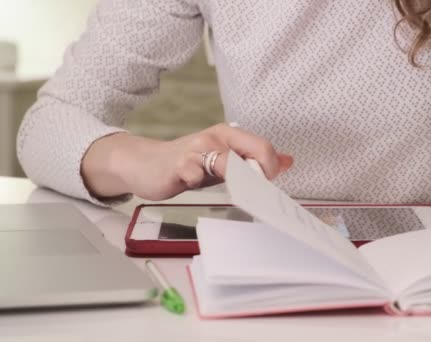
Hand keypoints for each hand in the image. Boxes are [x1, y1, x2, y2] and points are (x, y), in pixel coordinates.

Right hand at [82, 123, 292, 200]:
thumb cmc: (187, 163)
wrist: (143, 164)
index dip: (270, 167)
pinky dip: (198, 182)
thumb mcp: (223, 160)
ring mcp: (195, 151)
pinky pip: (195, 174)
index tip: (265, 183)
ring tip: (233, 190)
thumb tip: (287, 161)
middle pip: (253, 152)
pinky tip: (191, 183)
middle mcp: (214, 139)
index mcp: (228, 135)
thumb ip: (252, 161)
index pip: (262, 147)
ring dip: (237, 180)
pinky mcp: (178, 165)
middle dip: (260, 175)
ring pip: (227, 163)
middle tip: (256, 192)